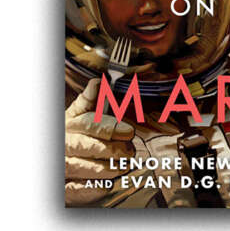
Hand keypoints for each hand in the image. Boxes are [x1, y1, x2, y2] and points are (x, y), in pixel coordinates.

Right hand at [65, 77, 134, 205]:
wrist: (57, 157)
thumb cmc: (74, 133)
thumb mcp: (79, 114)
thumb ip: (92, 100)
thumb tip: (98, 82)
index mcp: (70, 125)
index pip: (90, 124)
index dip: (110, 127)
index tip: (129, 131)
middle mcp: (64, 145)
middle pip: (89, 147)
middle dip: (113, 149)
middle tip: (130, 151)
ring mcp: (63, 167)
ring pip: (86, 168)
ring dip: (109, 168)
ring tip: (124, 165)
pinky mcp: (65, 187)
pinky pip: (78, 189)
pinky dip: (94, 187)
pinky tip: (108, 184)